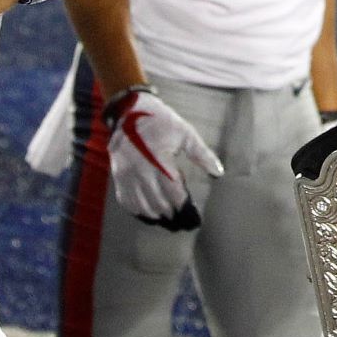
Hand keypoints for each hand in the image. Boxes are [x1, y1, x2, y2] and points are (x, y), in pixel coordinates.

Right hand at [103, 87, 222, 228]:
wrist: (129, 111)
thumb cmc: (160, 121)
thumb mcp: (185, 133)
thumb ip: (201, 154)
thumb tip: (218, 172)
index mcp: (161, 162)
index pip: (175, 195)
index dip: (186, 210)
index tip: (194, 219)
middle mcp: (142, 172)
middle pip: (160, 205)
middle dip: (173, 217)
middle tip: (184, 224)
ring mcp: (127, 176)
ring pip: (143, 207)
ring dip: (157, 217)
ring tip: (169, 221)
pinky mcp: (118, 176)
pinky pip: (127, 201)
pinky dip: (138, 211)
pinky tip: (149, 214)